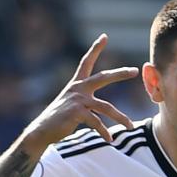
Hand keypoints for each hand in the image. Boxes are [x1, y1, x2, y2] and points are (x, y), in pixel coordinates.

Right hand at [15, 36, 142, 157]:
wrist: (41, 131)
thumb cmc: (58, 120)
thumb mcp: (72, 105)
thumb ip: (86, 102)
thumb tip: (102, 108)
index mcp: (76, 84)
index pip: (86, 62)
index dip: (95, 48)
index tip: (104, 36)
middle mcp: (78, 89)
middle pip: (103, 77)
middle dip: (120, 74)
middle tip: (135, 71)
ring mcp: (77, 100)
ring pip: (106, 107)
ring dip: (120, 118)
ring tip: (130, 126)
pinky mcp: (77, 112)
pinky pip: (96, 122)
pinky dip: (104, 132)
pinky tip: (110, 140)